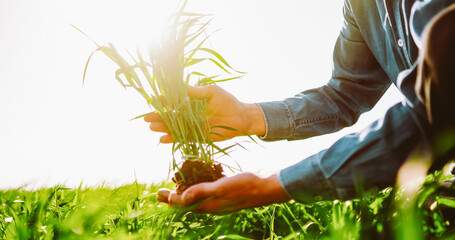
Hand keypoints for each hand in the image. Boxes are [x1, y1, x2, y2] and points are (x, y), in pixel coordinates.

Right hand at [144, 85, 265, 142]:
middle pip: (171, 116)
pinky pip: (183, 138)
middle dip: (158, 117)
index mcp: (191, 102)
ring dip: (163, 128)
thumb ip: (196, 91)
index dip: (164, 102)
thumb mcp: (211, 92)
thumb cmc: (228, 101)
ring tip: (152, 127)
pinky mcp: (197, 137)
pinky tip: (162, 139)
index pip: (174, 102)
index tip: (154, 100)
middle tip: (146, 118)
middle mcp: (190, 115)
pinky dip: (173, 139)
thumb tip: (179, 84)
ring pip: (174, 128)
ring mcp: (192, 126)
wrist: (241, 118)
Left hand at [156, 173, 289, 213]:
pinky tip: (196, 182)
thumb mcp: (221, 187)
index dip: (170, 199)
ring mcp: (218, 201)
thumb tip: (181, 198)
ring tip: (175, 187)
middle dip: (173, 198)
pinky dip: (197, 189)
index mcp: (208, 205)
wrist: (264, 189)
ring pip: (196, 199)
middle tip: (161, 193)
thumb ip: (201, 192)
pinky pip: (206, 194)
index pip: (183, 204)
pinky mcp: (224, 195)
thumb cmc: (243, 186)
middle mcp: (211, 205)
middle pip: (187, 203)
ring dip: (184, 194)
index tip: (158, 193)